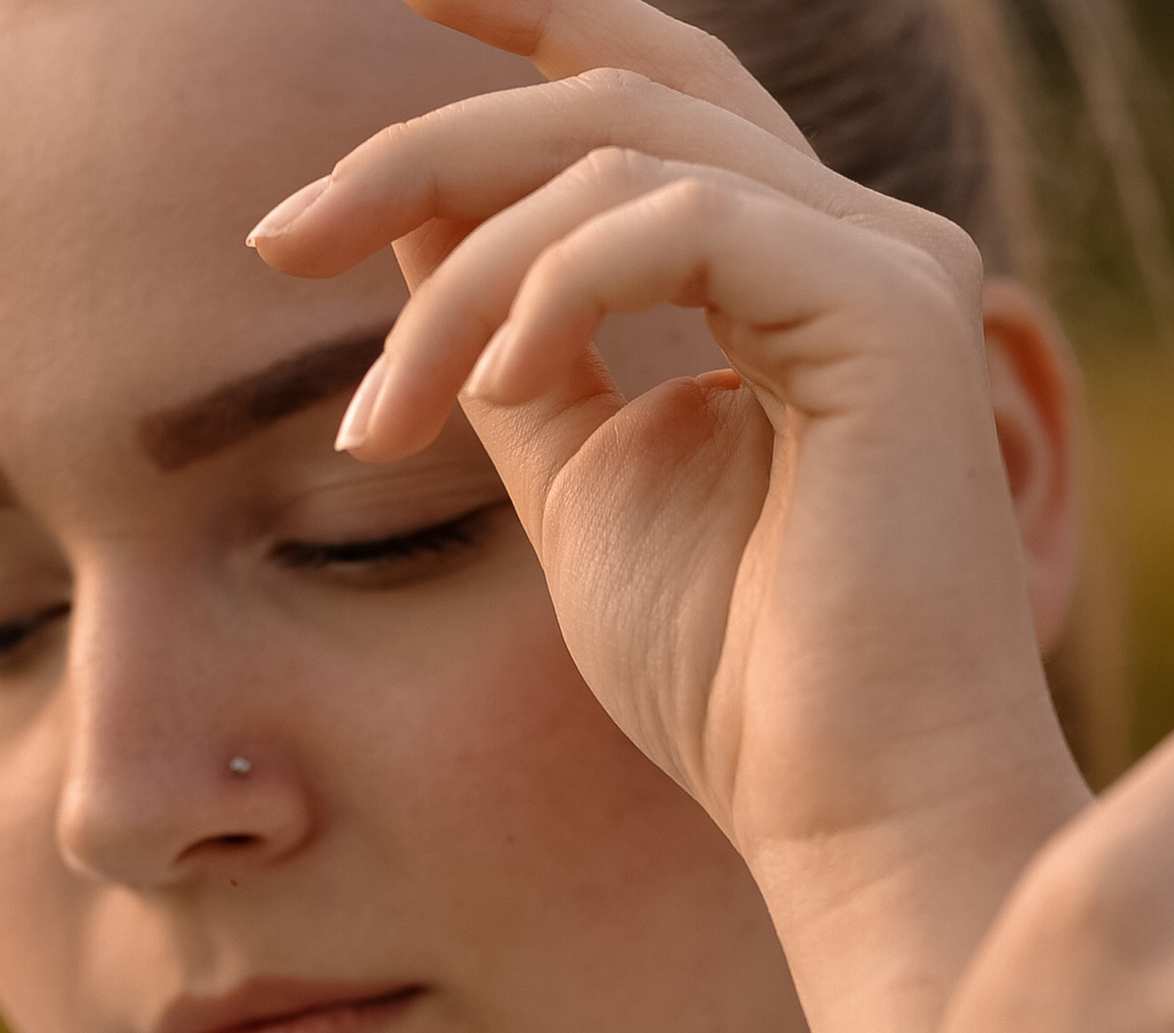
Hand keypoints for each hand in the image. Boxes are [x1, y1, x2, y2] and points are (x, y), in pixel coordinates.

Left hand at [248, 0, 1090, 1032]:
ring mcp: (888, 268)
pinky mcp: (894, 312)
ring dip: (462, 271)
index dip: (532, 18)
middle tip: (278, 238)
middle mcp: (863, 247)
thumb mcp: (578, 475)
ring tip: (382, 420)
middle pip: (621, 96)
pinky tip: (491, 387)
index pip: (660, 91)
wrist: (849, 811)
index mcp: (802, 277)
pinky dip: (555, 291)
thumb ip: (513, 339)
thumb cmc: (732, 680)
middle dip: (429, 144)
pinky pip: (678, 226)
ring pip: (625, 156)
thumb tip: (412, 215)